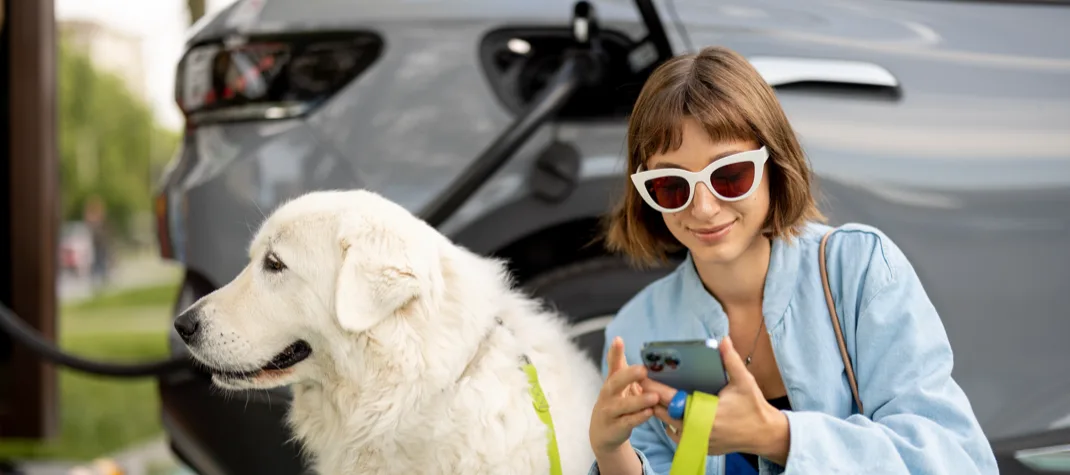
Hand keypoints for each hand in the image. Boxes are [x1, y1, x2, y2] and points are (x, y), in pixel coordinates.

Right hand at [589, 337, 658, 456]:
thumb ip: (618, 364)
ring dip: (639, 401)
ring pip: (623, 405)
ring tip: (654, 397)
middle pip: (615, 383)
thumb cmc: (614, 402)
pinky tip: (649, 413)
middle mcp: (608, 394)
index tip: (618, 340)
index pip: (612, 364)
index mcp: (612, 381)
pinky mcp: (616, 427)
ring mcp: (610, 411)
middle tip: (643, 369)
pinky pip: (628, 421)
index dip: (615, 352)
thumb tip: (619, 339)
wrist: (602, 432)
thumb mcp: (615, 383)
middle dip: (628, 375)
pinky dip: (639, 417)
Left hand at [641, 336, 789, 462]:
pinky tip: (663, 407)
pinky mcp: (698, 445)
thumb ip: (731, 361)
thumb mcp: (744, 382)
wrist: (763, 434)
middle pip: (663, 412)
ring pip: (666, 423)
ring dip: (657, 408)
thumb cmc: (753, 407)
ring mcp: (696, 440)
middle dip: (649, 396)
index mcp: (706, 414)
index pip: (671, 399)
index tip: (642, 375)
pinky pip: (675, 433)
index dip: (654, 387)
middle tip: (637, 380)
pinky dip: (669, 420)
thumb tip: (723, 340)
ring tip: (645, 391)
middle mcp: (698, 430)